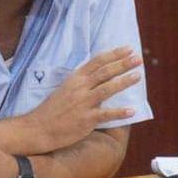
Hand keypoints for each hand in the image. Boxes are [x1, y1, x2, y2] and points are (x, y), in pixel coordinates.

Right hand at [25, 46, 141, 151]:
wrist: (39, 127)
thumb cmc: (53, 109)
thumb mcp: (66, 88)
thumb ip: (82, 82)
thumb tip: (101, 77)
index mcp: (75, 78)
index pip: (97, 61)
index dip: (114, 54)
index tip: (128, 49)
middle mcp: (80, 88)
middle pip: (105, 72)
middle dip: (123, 64)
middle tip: (138, 58)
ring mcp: (83, 103)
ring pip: (107, 89)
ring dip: (124, 82)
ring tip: (138, 76)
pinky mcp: (86, 119)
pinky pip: (106, 114)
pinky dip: (119, 112)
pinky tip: (132, 110)